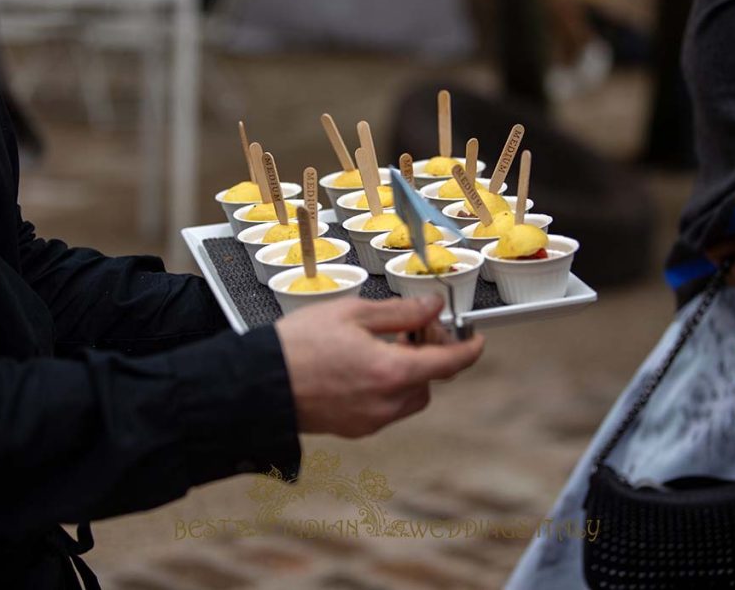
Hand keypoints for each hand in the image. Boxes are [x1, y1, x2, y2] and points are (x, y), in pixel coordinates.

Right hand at [275, 296, 483, 437]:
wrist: (258, 385)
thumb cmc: (298, 345)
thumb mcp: (353, 312)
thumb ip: (402, 311)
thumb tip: (433, 306)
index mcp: (392, 371)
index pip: (451, 362)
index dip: (469, 348)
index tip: (475, 338)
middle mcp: (388, 402)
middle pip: (430, 380)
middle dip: (428, 354)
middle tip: (409, 329)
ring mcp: (372, 420)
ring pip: (410, 397)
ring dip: (408, 373)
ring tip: (380, 347)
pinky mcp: (355, 429)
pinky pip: (386, 409)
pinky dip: (387, 388)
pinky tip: (361, 367)